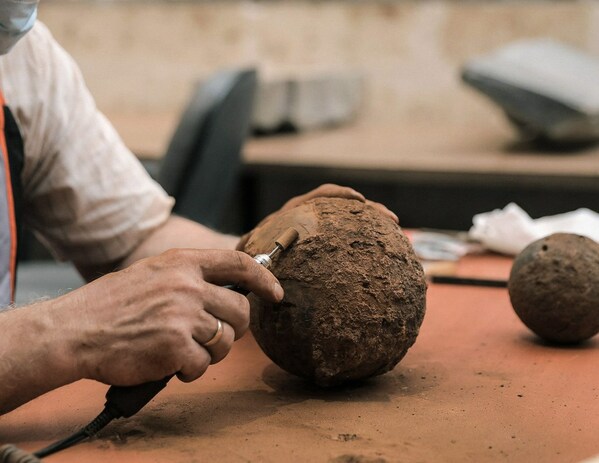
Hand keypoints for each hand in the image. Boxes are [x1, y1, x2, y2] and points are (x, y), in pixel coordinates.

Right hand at [60, 248, 282, 385]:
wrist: (75, 331)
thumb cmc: (112, 306)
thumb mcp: (153, 274)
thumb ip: (188, 278)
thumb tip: (227, 290)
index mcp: (182, 262)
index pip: (238, 263)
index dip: (263, 279)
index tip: (275, 293)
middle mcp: (187, 285)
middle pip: (241, 310)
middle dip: (233, 329)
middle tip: (212, 336)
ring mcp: (183, 315)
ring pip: (225, 341)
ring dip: (209, 352)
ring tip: (183, 351)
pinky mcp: (176, 347)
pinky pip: (203, 365)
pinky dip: (188, 370)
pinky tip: (167, 363)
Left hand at [237, 183, 397, 249]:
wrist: (248, 263)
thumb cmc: (247, 259)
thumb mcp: (249, 255)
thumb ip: (254, 254)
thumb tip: (263, 269)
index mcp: (292, 215)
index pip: (318, 197)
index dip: (338, 195)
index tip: (359, 199)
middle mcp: (309, 218)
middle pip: (343, 205)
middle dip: (369, 208)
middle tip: (391, 218)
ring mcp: (319, 229)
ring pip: (349, 220)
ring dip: (372, 223)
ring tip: (394, 232)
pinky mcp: (324, 242)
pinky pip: (347, 238)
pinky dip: (364, 241)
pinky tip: (382, 257)